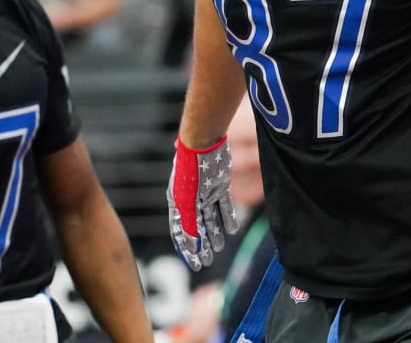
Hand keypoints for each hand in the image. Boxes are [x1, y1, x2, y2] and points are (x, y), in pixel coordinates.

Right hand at [167, 137, 238, 270]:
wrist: (204, 144)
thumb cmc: (190, 171)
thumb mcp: (187, 201)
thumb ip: (188, 223)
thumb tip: (192, 246)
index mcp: (178, 204)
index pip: (180, 233)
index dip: (187, 250)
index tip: (195, 265)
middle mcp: (191, 201)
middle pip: (196, 228)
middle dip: (202, 246)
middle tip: (207, 262)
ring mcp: (205, 194)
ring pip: (210, 219)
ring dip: (214, 234)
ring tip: (219, 248)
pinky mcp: (219, 186)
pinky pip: (223, 207)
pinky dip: (227, 218)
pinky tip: (232, 230)